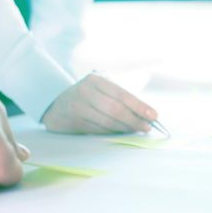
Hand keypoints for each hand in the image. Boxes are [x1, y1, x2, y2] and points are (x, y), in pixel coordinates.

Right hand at [42, 74, 157, 133]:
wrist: (58, 106)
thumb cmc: (88, 97)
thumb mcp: (101, 89)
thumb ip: (120, 98)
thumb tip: (146, 113)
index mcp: (96, 80)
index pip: (122, 94)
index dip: (139, 106)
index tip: (154, 115)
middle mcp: (85, 91)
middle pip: (115, 109)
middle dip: (134, 120)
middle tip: (146, 127)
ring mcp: (78, 106)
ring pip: (107, 121)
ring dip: (125, 128)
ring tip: (137, 130)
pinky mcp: (74, 121)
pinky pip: (99, 130)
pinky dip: (113, 132)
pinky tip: (122, 132)